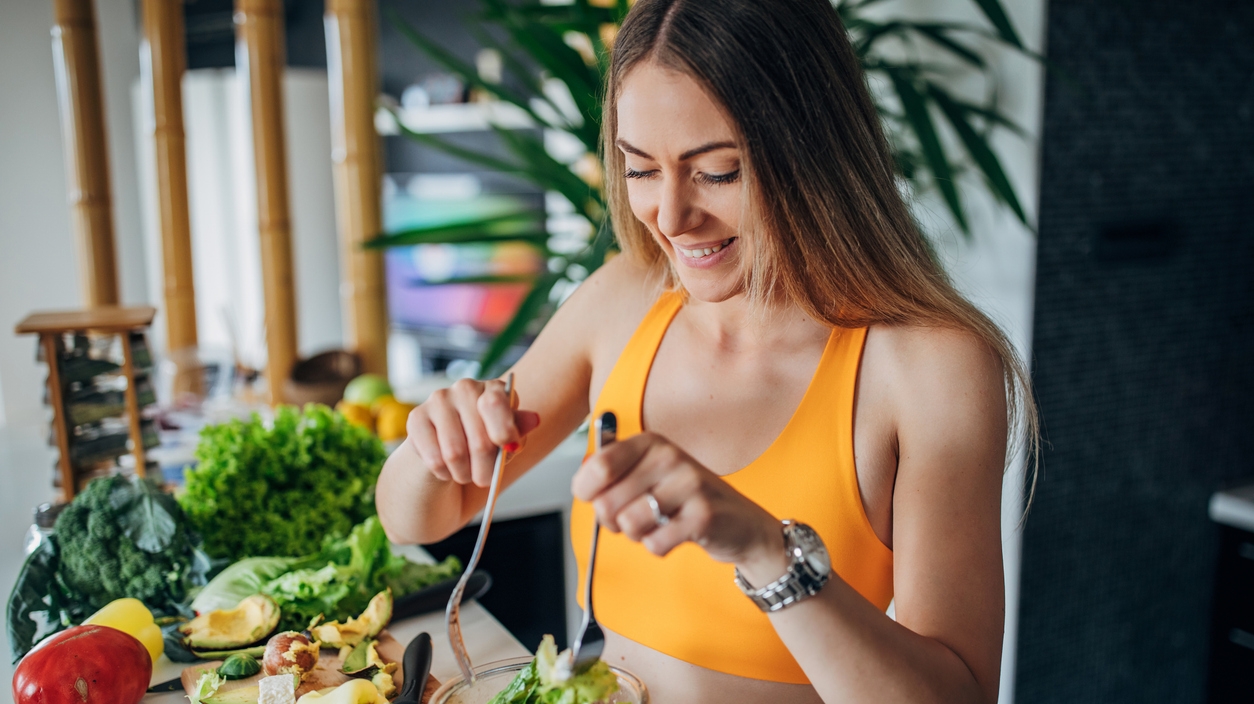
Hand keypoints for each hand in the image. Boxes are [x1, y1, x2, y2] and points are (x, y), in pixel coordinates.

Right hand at [406, 377, 541, 486]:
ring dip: (464, 474)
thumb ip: (518, 430)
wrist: (447, 452)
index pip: (496, 404)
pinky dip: (445, 473)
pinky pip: (434, 458)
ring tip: (466, 474)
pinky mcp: (416, 418)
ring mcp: (438, 400)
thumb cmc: (484, 443)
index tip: (508, 449)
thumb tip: (533, 420)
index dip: (503, 431)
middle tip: (485, 479)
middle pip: (479, 439)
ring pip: (455, 453)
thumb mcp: (506, 440)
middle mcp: (465, 388)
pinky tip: (447, 469)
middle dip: (485, 469)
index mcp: (494, 389)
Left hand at [571, 432, 786, 576]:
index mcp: (650, 442)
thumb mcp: (647, 474)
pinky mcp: (703, 515)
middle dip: (614, 521)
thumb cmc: (684, 499)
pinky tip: (677, 534)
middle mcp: (669, 456)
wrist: (739, 523)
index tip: (601, 497)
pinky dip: (659, 546)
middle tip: (638, 516)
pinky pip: (654, 543)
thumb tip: (581, 480)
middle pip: (607, 503)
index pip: (597, 466)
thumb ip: (611, 473)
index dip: (589, 493)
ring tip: (659, 523)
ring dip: (638, 534)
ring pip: (629, 525)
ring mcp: (689, 484)